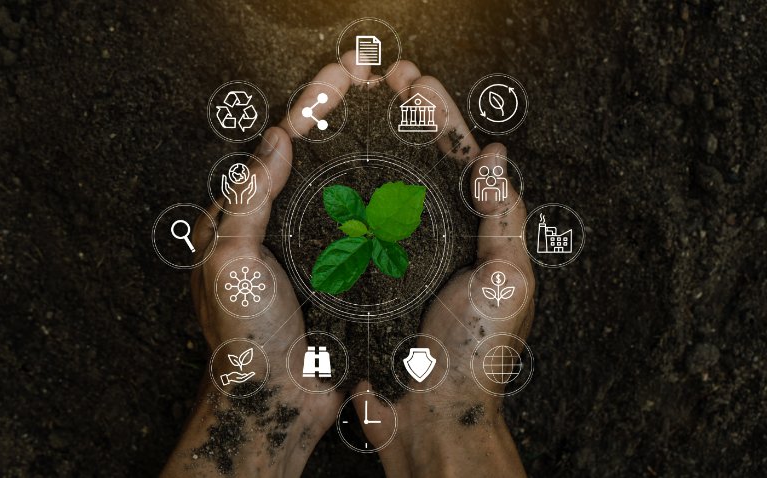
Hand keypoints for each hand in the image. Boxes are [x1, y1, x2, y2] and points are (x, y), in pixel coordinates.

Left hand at [162, 51, 383, 477]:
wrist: (278, 398)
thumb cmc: (244, 336)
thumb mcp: (232, 260)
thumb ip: (247, 198)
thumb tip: (274, 141)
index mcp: (242, 217)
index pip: (277, 146)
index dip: (309, 107)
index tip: (340, 79)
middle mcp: (275, 226)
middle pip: (310, 155)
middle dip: (340, 114)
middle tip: (374, 83)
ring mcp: (310, 246)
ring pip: (338, 181)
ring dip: (364, 145)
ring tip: (392, 114)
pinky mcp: (339, 269)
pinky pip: (360, 219)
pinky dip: (378, 191)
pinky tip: (402, 174)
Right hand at [352, 60, 534, 477]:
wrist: (430, 414)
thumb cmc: (475, 354)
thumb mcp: (508, 282)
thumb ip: (502, 220)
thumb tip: (496, 159)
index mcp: (477, 233)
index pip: (461, 159)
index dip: (441, 117)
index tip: (416, 84)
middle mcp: (438, 237)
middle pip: (420, 162)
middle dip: (403, 116)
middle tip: (381, 80)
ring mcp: (400, 254)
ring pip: (385, 185)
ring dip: (372, 144)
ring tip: (354, 107)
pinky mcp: (367, 277)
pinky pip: (355, 225)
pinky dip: (344, 192)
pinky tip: (329, 167)